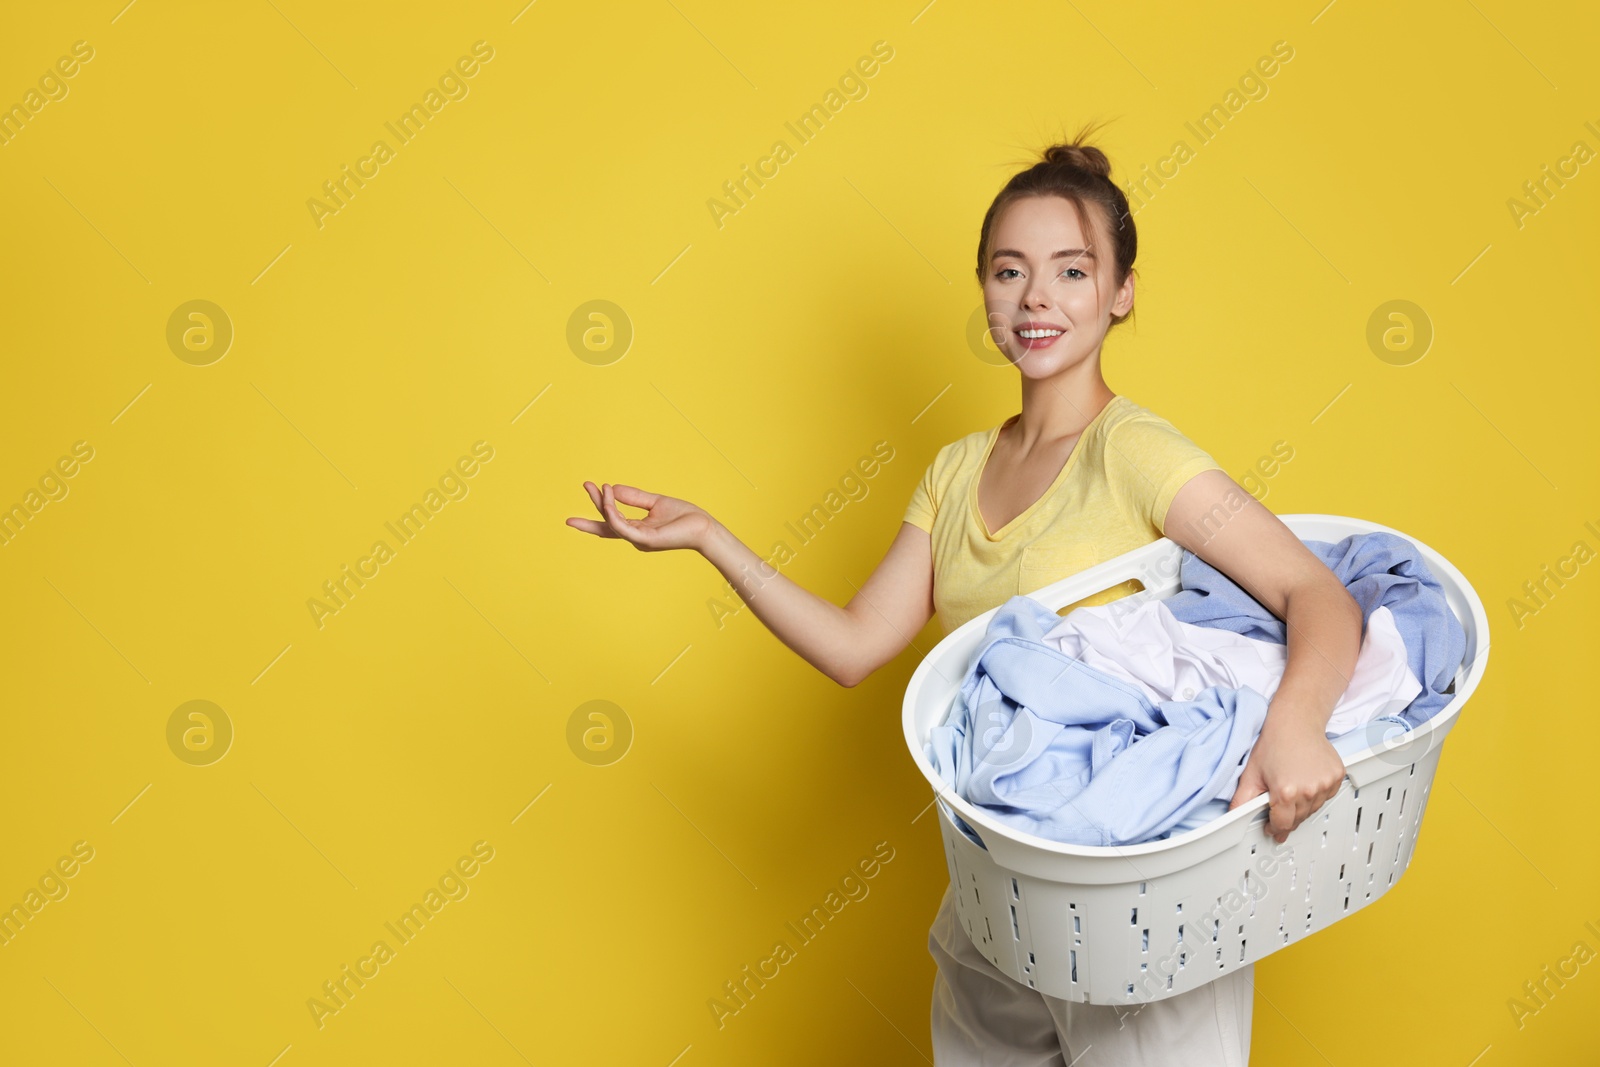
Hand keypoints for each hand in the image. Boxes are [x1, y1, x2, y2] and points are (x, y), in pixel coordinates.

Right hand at [566, 481, 714, 552]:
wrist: (704, 527)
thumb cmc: (684, 517)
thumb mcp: (655, 502)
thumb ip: (634, 497)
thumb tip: (613, 487)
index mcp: (637, 529)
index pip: (612, 519)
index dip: (599, 504)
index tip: (588, 486)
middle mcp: (635, 537)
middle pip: (606, 523)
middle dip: (594, 505)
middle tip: (584, 484)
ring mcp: (639, 540)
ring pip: (612, 523)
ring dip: (604, 504)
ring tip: (600, 487)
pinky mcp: (645, 540)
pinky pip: (622, 527)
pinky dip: (612, 514)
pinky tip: (608, 500)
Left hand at [1227, 714, 1346, 843]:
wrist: (1295, 722)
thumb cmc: (1273, 743)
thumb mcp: (1251, 773)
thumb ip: (1242, 800)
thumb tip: (1234, 817)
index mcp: (1286, 792)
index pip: (1283, 824)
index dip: (1275, 828)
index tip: (1272, 829)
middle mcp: (1308, 790)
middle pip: (1298, 819)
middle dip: (1287, 818)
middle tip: (1279, 809)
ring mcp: (1325, 784)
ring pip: (1313, 808)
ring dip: (1302, 806)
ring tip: (1292, 790)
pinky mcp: (1336, 776)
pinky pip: (1326, 795)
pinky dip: (1317, 794)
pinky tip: (1306, 782)